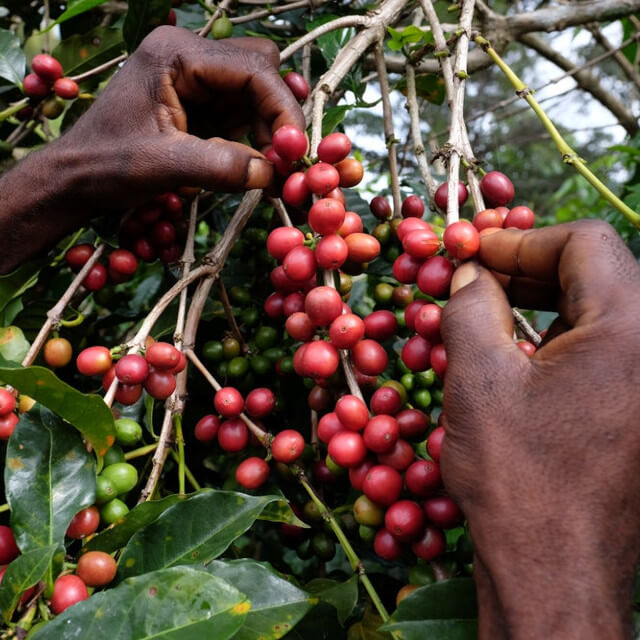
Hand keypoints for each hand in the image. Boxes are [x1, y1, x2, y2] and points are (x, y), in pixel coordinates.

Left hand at [62, 27, 304, 198]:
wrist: (74, 179)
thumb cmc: (104, 165)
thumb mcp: (162, 165)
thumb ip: (219, 166)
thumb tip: (271, 173)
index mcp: (176, 54)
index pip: (253, 68)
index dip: (282, 109)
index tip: (295, 152)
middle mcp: (190, 58)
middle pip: (261, 73)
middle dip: (277, 117)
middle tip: (281, 163)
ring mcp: (195, 81)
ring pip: (256, 96)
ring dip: (268, 133)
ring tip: (267, 172)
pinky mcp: (199, 106)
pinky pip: (242, 116)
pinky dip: (254, 142)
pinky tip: (253, 168)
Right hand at [441, 220, 639, 638]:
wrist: (556, 571)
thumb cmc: (518, 477)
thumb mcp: (479, 379)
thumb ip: (473, 307)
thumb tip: (472, 274)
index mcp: (633, 330)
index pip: (584, 244)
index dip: (521, 241)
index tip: (475, 254)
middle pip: (599, 273)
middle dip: (532, 270)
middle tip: (479, 281)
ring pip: (605, 311)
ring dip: (547, 303)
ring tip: (494, 316)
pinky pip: (611, 349)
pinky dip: (565, 338)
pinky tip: (524, 355)